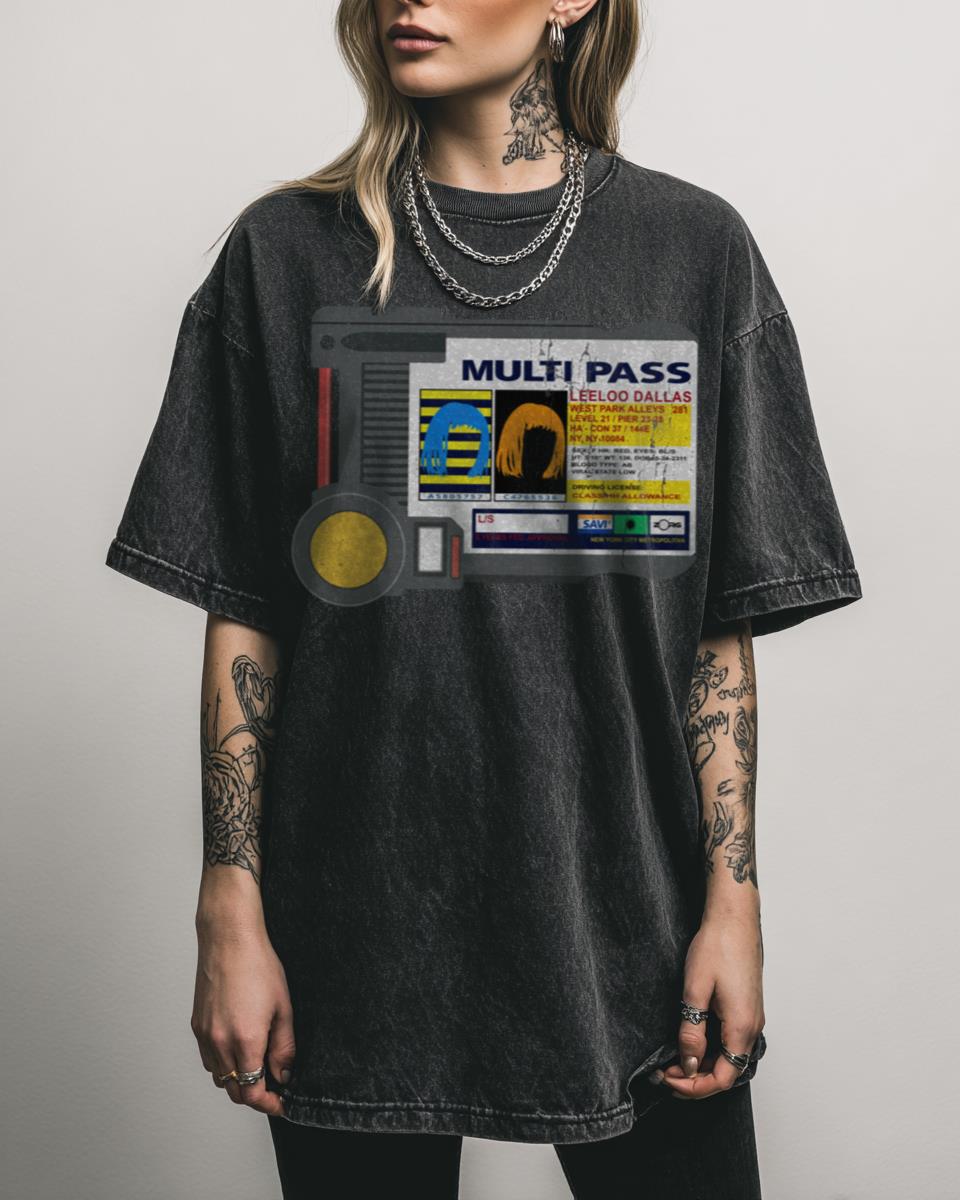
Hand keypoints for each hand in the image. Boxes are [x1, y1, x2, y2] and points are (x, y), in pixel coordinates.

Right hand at [191, 917, 295, 1116]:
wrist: (229, 940)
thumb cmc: (258, 966)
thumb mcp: (283, 1007)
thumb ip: (284, 1047)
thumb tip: (284, 1074)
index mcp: (245, 1040)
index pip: (252, 1092)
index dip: (268, 1104)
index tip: (281, 1103)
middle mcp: (220, 1043)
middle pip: (234, 1091)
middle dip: (254, 1096)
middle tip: (274, 1088)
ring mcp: (205, 1035)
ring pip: (219, 1077)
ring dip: (238, 1081)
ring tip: (258, 1066)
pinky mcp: (196, 1026)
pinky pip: (208, 1059)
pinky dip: (223, 1065)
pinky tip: (238, 1050)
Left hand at [658, 909, 764, 1099]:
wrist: (734, 918)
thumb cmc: (717, 946)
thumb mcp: (695, 990)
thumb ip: (692, 1031)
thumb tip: (689, 1064)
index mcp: (742, 1027)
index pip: (722, 1078)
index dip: (694, 1087)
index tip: (668, 1079)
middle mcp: (753, 1027)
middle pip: (727, 1071)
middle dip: (695, 1079)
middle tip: (665, 1072)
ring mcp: (752, 1017)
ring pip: (729, 1057)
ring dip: (703, 1064)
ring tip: (673, 1059)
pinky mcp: (747, 1007)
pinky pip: (731, 1040)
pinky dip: (711, 1049)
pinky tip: (691, 1040)